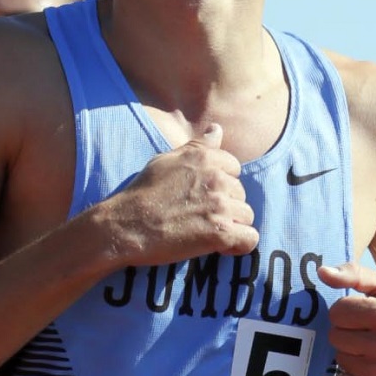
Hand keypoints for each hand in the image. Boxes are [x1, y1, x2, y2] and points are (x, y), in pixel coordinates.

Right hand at [96, 124, 257, 265]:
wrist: (126, 226)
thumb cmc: (142, 193)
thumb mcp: (166, 160)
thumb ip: (197, 146)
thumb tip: (217, 129)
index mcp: (205, 158)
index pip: (234, 168)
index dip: (220, 184)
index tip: (202, 195)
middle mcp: (217, 178)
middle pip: (241, 193)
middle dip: (225, 205)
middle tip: (198, 216)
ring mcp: (221, 206)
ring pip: (246, 215)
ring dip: (231, 225)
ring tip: (205, 231)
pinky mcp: (221, 233)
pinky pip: (249, 239)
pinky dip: (238, 244)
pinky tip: (220, 246)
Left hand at [318, 263, 375, 375]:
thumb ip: (354, 274)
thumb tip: (322, 273)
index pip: (337, 312)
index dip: (346, 312)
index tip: (361, 315)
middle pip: (335, 336)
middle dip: (348, 333)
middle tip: (367, 334)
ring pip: (340, 360)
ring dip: (351, 355)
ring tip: (372, 352)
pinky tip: (370, 370)